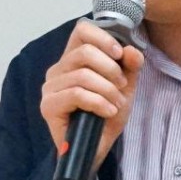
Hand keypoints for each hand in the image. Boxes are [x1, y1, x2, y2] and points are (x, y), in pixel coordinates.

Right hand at [41, 20, 144, 170]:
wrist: (97, 149)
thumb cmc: (106, 117)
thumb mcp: (124, 88)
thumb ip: (129, 67)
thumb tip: (132, 50)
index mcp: (73, 59)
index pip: (81, 30)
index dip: (103, 38)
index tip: (120, 55)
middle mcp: (58, 69)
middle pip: (84, 52)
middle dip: (111, 70)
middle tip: (121, 87)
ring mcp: (50, 88)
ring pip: (83, 75)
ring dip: (107, 90)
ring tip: (116, 104)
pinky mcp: (48, 106)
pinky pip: (77, 94)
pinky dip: (99, 102)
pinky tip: (108, 111)